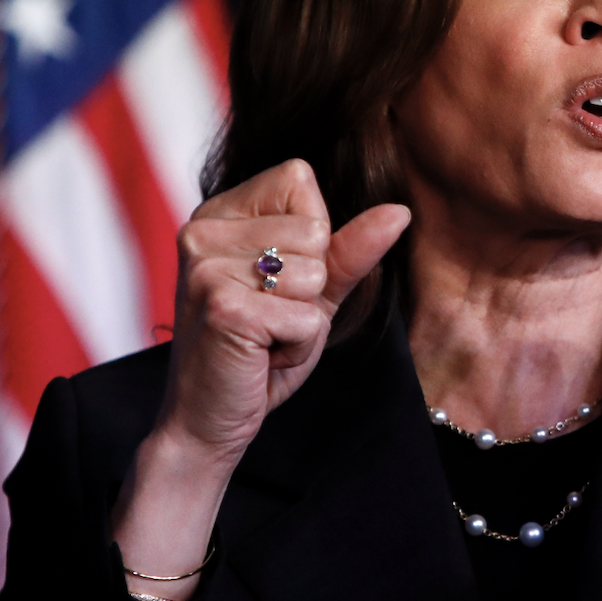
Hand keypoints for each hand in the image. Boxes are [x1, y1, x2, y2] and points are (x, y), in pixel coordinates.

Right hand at [156, 158, 409, 468]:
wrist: (207, 421)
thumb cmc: (258, 353)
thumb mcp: (311, 293)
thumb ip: (350, 249)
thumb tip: (399, 211)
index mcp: (217, 213)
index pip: (298, 179)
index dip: (312, 236)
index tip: (276, 280)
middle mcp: (202, 231)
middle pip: (314, 227)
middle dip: (312, 286)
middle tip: (269, 318)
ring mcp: (207, 267)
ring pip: (315, 275)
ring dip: (305, 320)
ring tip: (265, 338)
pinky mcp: (223, 307)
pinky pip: (307, 319)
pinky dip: (298, 348)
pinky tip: (260, 357)